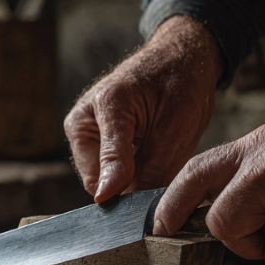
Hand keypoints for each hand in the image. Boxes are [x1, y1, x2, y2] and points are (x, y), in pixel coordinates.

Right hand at [64, 15, 221, 201]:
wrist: (178, 57)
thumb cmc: (181, 81)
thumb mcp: (176, 123)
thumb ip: (151, 166)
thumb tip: (127, 204)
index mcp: (104, 107)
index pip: (103, 175)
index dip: (129, 196)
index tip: (155, 206)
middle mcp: (83, 121)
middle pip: (97, 184)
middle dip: (130, 188)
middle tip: (164, 174)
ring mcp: (85, 133)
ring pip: (104, 183)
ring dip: (133, 182)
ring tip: (159, 158)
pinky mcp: (93, 142)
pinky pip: (110, 175)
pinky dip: (133, 175)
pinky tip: (151, 156)